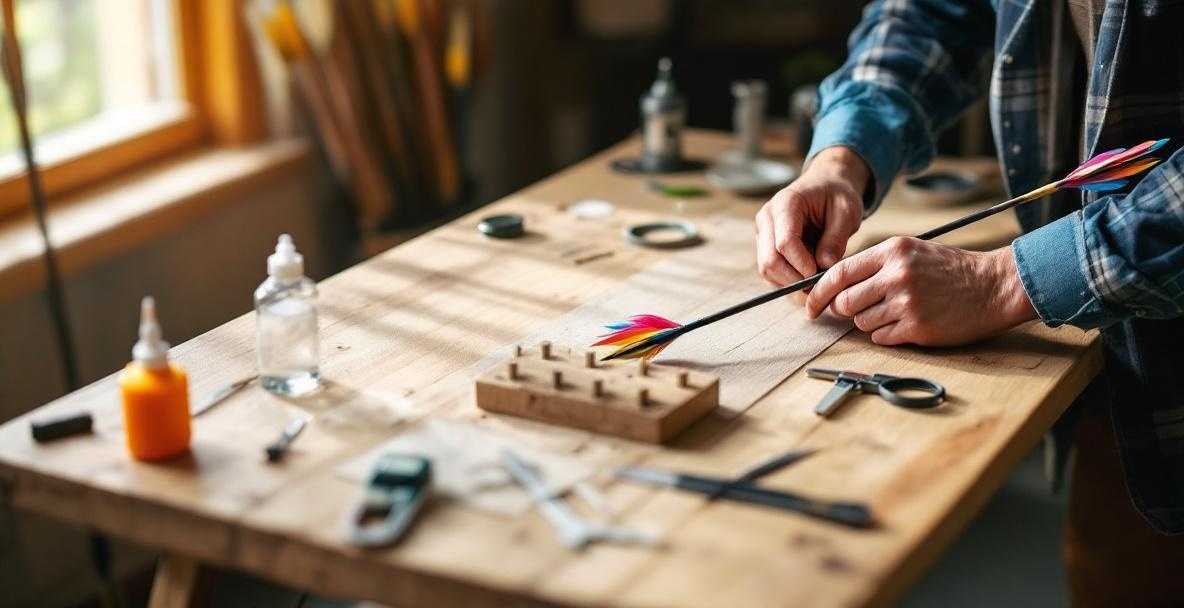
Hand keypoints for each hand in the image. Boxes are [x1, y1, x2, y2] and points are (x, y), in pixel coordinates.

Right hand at [756, 147, 869, 296]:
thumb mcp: (846, 212)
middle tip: (820, 283)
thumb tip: (824, 265)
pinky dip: (788, 279)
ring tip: (816, 276)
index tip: (822, 273)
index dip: (802, 264)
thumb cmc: (837, 195)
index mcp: (785, 204)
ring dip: (791, 280)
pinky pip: (771, 271)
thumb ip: (836, 238)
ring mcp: (762, 233)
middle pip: (770, 260)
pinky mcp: (765, 245)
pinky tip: (808, 273)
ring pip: (767, 270)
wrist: (825, 185)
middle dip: (795, 278)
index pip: (784, 243)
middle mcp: (767, 219)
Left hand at [804, 237, 1037, 345]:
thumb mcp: (911, 252)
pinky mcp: (917, 327)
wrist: (994, 286)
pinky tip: (906, 323)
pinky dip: (886, 334)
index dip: (818, 292)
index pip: (838, 273)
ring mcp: (906, 302)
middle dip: (845, 310)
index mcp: (892, 252)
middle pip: (845, 301)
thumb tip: (836, 288)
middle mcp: (896, 275)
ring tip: (895, 311)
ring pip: (861, 321)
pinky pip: (881, 337)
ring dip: (869, 322)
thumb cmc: (950, 270)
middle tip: (861, 309)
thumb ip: (874, 266)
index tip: (810, 305)